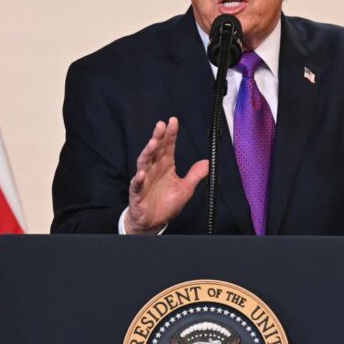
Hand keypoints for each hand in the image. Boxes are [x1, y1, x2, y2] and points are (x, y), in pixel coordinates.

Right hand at [124, 117, 208, 234]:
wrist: (154, 222)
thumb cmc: (167, 203)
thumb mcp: (186, 189)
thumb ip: (195, 175)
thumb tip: (207, 162)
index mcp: (166, 166)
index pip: (168, 147)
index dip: (171, 134)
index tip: (173, 121)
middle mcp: (154, 169)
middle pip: (155, 150)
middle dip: (158, 137)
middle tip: (161, 125)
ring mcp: (144, 180)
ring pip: (144, 163)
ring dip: (148, 152)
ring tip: (153, 143)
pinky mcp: (137, 193)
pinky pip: (136, 185)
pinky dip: (138, 179)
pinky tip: (141, 173)